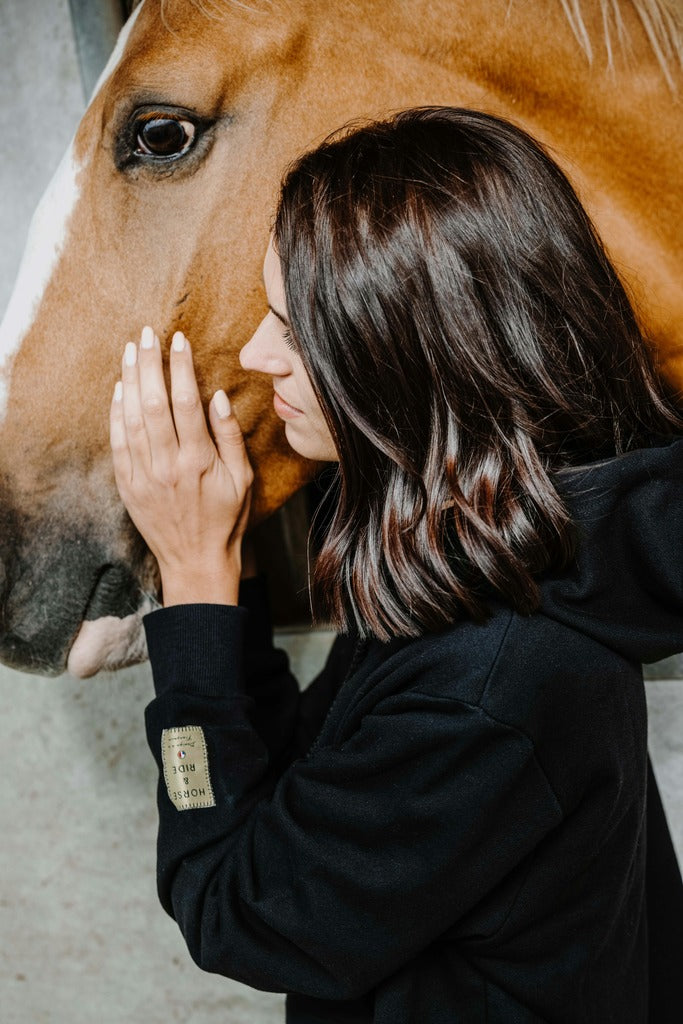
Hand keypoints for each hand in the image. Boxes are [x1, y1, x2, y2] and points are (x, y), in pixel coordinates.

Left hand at [110, 326, 252, 605]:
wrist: (196, 562)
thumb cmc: (226, 520)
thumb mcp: (242, 479)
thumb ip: (229, 436)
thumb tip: (218, 397)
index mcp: (199, 461)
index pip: (186, 402)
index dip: (181, 368)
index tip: (178, 341)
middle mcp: (168, 465)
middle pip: (153, 403)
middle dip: (149, 364)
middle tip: (147, 334)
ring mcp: (144, 476)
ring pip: (132, 418)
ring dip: (129, 381)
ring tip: (130, 351)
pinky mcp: (129, 485)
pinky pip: (118, 443)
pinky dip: (116, 414)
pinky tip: (119, 390)